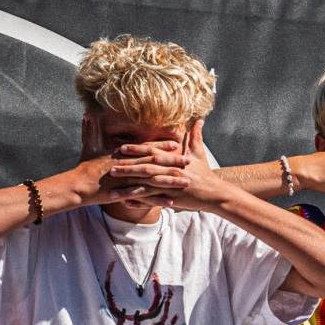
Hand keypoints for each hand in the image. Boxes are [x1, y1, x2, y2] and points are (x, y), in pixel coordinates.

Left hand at [95, 147, 229, 211]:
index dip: (136, 149)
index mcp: (174, 159)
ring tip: (112, 191)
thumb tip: (199, 120)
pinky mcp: (172, 199)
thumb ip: (196, 136)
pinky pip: (152, 201)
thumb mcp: (200, 153)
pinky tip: (125, 204)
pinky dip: (138, 203)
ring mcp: (170, 186)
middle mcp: (170, 171)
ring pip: (145, 187)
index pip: (152, 152)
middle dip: (126, 169)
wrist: (215, 193)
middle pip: (145, 169)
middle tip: (110, 169)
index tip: (121, 148)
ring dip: (127, 189)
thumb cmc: (206, 173)